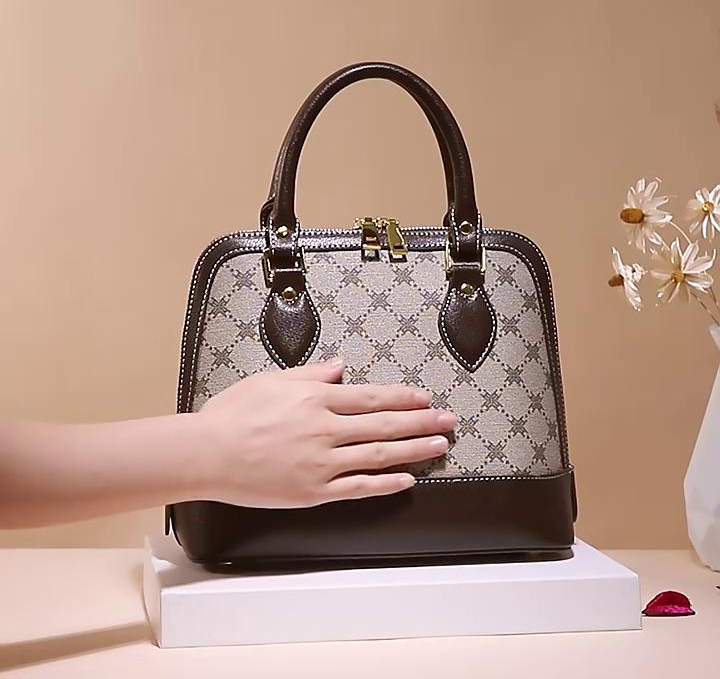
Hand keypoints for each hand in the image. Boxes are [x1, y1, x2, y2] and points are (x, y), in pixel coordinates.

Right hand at [195, 358, 454, 507]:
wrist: (207, 453)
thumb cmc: (233, 414)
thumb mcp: (272, 380)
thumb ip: (311, 372)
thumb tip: (340, 365)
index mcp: (316, 398)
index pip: (371, 397)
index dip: (402, 398)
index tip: (425, 398)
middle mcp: (326, 429)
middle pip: (384, 424)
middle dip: (421, 421)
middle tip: (448, 420)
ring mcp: (322, 462)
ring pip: (379, 454)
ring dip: (414, 449)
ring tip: (440, 446)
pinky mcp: (314, 491)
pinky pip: (358, 488)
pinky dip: (385, 484)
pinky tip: (407, 479)